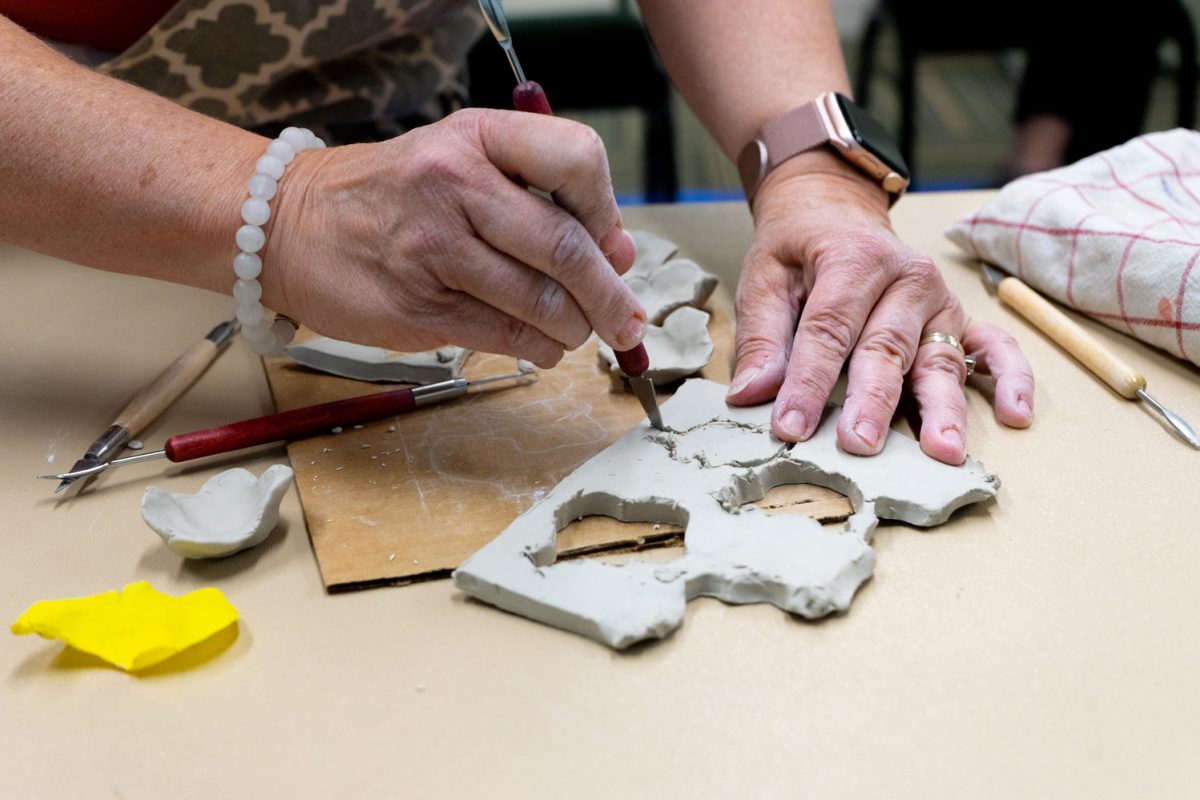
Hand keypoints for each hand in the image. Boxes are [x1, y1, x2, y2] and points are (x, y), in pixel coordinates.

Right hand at [263, 108, 644, 368]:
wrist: (288, 225)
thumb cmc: (392, 196)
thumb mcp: (461, 163)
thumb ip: (535, 197)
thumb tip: (617, 254)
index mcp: (476, 137)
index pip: (577, 159)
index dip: (609, 212)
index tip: (614, 247)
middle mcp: (455, 184)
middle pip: (567, 247)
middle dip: (610, 296)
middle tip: (627, 320)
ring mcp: (433, 248)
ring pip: (541, 301)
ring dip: (575, 328)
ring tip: (574, 331)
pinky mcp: (418, 307)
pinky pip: (507, 335)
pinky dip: (540, 348)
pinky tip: (540, 343)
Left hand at [726, 155, 1033, 464]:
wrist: (835, 211)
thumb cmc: (799, 249)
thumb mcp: (764, 278)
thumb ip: (761, 338)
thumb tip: (751, 394)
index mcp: (854, 259)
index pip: (829, 330)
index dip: (809, 382)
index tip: (791, 426)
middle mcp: (906, 278)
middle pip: (887, 349)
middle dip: (873, 401)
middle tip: (860, 445)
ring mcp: (939, 301)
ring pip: (940, 359)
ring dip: (942, 408)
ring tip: (942, 452)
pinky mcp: (958, 319)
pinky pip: (994, 346)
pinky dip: (1010, 378)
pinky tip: (1016, 413)